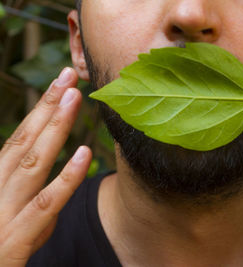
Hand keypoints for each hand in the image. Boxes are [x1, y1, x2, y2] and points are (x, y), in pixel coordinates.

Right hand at [0, 68, 91, 266]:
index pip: (19, 142)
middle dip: (47, 107)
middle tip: (69, 75)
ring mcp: (3, 216)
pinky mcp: (14, 242)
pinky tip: (84, 155)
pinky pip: (44, 206)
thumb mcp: (14, 227)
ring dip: (55, 129)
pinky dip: (66, 179)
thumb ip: (35, 207)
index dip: (40, 112)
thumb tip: (59, 188)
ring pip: (32, 164)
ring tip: (74, 98)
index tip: (61, 86)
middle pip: (24, 143)